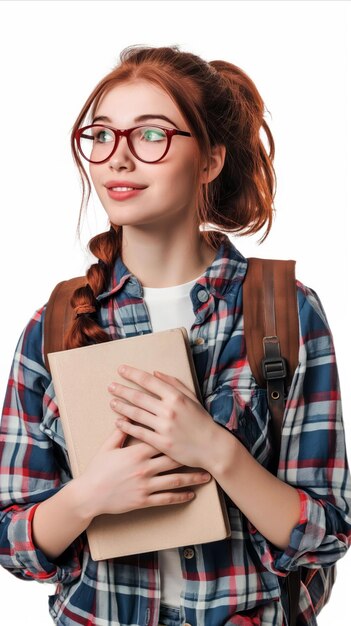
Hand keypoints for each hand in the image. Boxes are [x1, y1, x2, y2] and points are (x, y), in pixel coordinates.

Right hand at [77, 426, 211, 517]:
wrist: (89, 494)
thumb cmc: (98, 469)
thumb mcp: (108, 447)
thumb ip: (121, 431)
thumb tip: (127, 414)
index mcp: (137, 452)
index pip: (162, 440)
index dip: (178, 436)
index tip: (192, 433)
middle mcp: (144, 467)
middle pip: (174, 459)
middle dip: (191, 457)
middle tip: (206, 454)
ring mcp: (145, 485)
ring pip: (175, 480)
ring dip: (192, 479)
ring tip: (206, 476)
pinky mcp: (144, 500)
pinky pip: (166, 498)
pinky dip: (180, 497)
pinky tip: (191, 495)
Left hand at [108, 364, 220, 470]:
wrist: (212, 447)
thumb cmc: (202, 421)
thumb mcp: (191, 398)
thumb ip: (174, 383)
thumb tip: (155, 373)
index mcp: (176, 397)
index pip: (149, 381)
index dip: (133, 374)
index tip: (121, 369)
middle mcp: (169, 410)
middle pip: (139, 397)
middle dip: (122, 390)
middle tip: (110, 386)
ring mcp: (164, 427)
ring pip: (137, 414)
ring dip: (122, 407)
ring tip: (112, 402)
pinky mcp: (161, 443)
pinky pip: (139, 432)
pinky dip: (127, 426)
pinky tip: (118, 422)